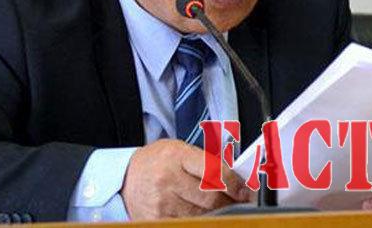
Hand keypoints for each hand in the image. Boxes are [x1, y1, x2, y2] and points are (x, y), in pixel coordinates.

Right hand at [121, 139, 251, 218]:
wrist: (126, 177)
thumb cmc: (157, 161)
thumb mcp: (180, 150)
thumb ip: (206, 163)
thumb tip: (236, 180)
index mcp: (177, 156)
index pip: (214, 172)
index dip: (234, 183)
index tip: (245, 190)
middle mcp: (168, 180)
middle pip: (210, 198)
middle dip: (231, 201)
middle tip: (241, 201)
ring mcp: (162, 203)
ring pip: (202, 215)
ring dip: (218, 214)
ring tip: (224, 208)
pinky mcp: (157, 221)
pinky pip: (188, 224)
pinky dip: (201, 221)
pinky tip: (205, 216)